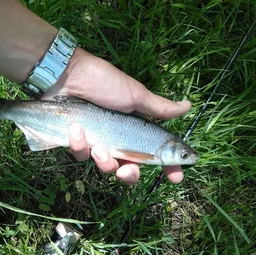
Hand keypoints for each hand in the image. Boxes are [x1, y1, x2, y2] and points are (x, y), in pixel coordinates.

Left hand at [43, 48, 190, 184]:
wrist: (67, 75)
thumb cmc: (103, 83)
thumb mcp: (135, 95)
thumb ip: (159, 107)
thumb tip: (188, 106)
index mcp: (135, 130)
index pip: (155, 154)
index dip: (168, 168)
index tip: (176, 178)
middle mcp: (118, 139)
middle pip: (130, 170)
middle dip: (130, 175)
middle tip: (126, 172)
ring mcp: (96, 143)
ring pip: (105, 168)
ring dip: (104, 161)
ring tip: (98, 147)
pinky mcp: (76, 143)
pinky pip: (81, 155)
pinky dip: (80, 144)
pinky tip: (76, 129)